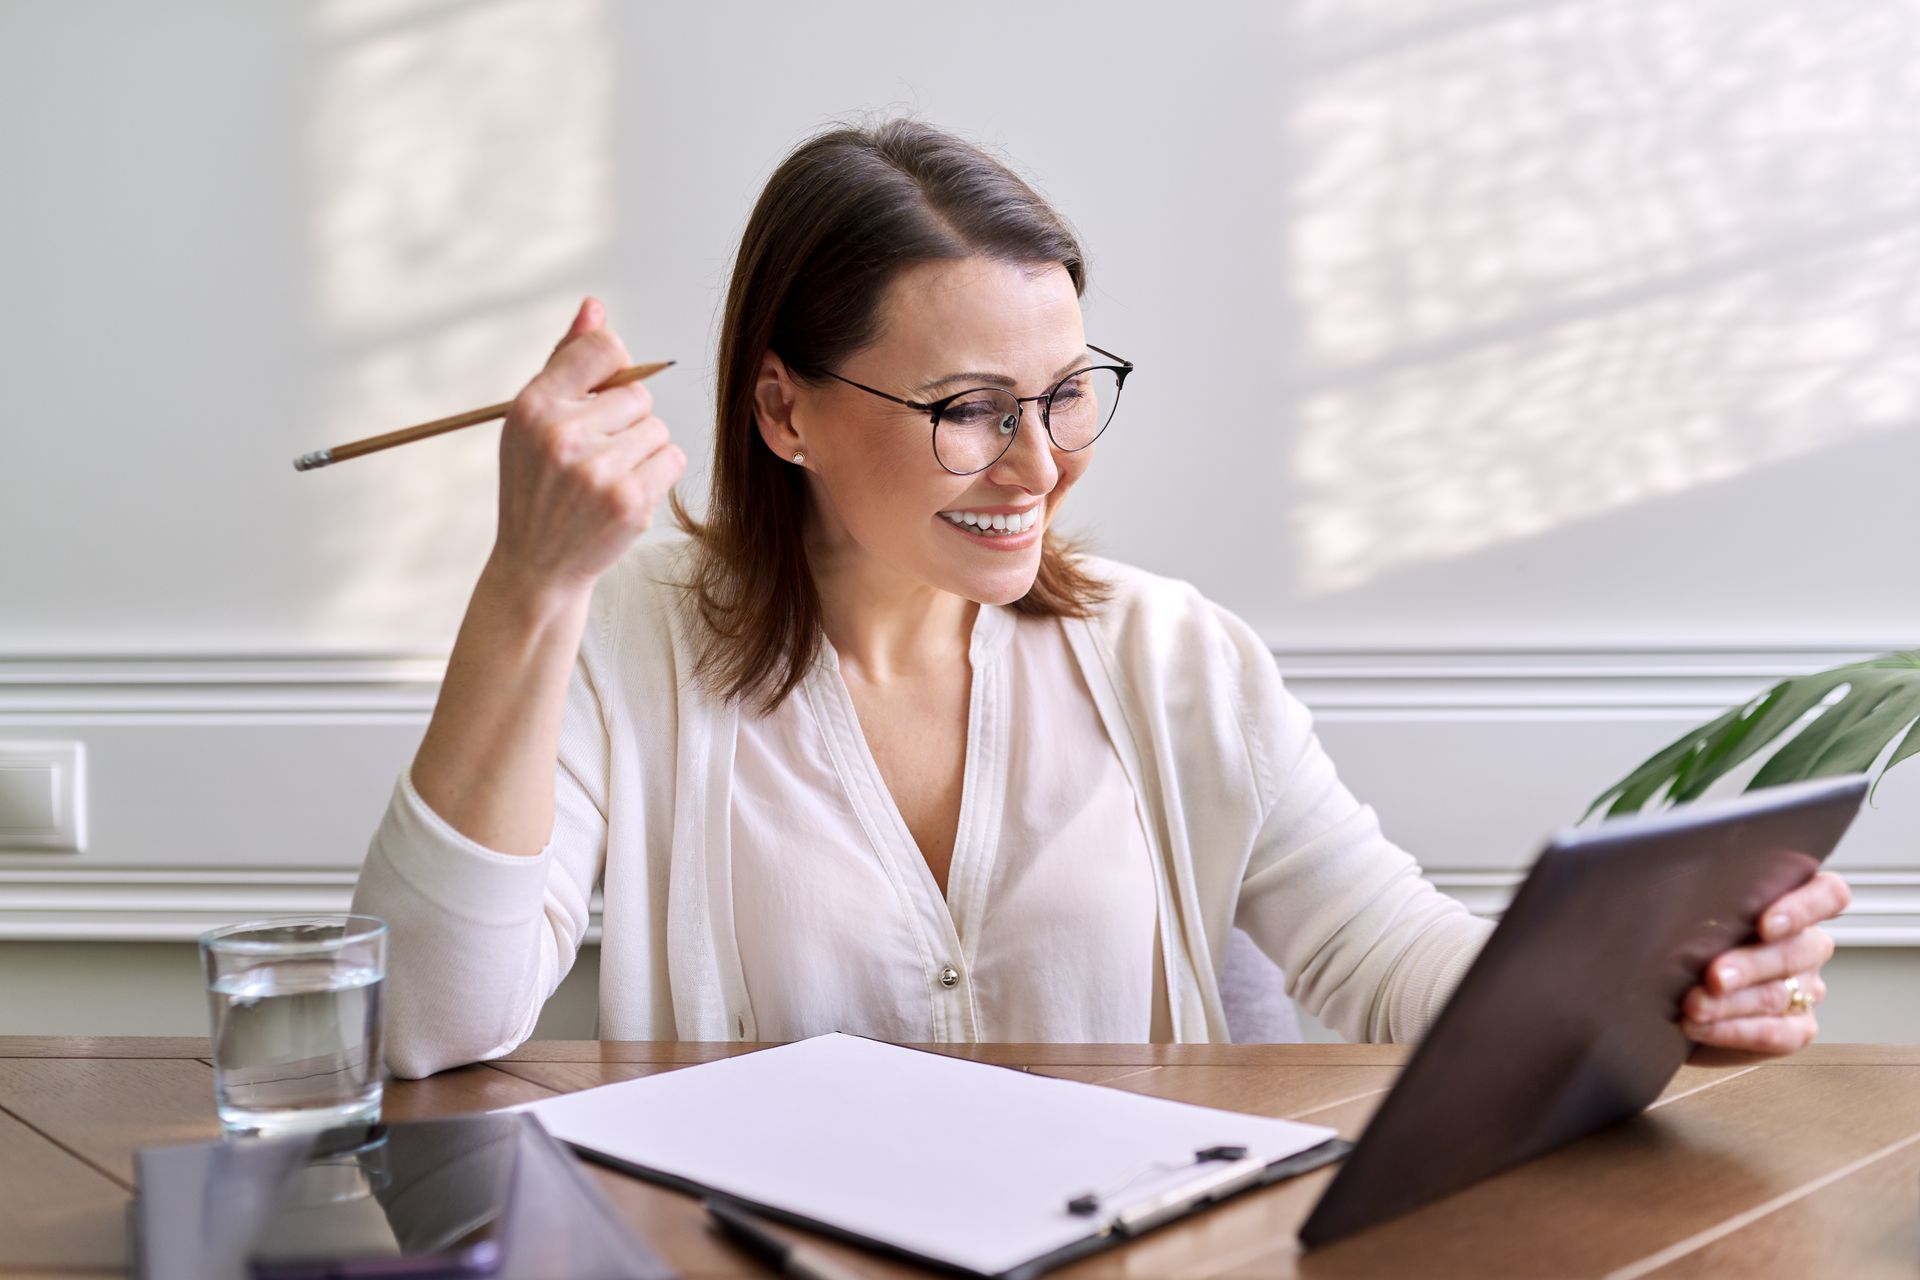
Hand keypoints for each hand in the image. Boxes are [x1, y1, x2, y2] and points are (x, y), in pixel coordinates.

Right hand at [490, 296, 686, 599]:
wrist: (538, 564)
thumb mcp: (533, 421)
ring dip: (642, 449)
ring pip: (657, 427)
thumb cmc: (538, 485)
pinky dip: (657, 473)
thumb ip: (566, 362)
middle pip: (637, 393)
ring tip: (605, 476)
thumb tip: (595, 306)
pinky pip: (672, 457)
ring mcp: (597, 469)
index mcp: (533, 406)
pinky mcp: (629, 499)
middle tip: (593, 454)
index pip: (602, 348)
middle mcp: (562, 433)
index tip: (601, 396)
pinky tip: (624, 492)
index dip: (613, 368)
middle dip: (625, 420)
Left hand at [1679, 870, 1850, 1063]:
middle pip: (1796, 951)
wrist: (1674, 1000)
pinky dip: (1732, 1030)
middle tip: (1712, 976)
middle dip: (1749, 964)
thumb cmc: (1684, 945)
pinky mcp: (1796, 1030)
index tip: (1765, 924)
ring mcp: (1807, 990)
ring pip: (1778, 994)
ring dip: (1731, 1002)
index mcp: (1792, 906)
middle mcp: (1807, 947)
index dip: (1803, 908)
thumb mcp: (1692, 917)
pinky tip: (1698, 1026)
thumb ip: (1704, 906)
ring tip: (1693, 1005)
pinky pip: (1774, 1034)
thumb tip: (1678, 902)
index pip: (1827, 895)